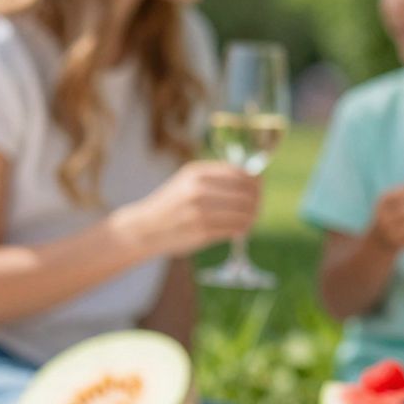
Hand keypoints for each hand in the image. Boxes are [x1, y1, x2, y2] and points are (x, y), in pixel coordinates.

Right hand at [122, 161, 261, 257]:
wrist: (145, 228)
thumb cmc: (173, 204)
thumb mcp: (188, 181)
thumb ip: (217, 177)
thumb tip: (256, 180)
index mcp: (197, 172)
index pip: (241, 174)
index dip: (255, 183)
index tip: (258, 189)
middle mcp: (198, 189)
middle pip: (246, 193)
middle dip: (256, 201)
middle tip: (257, 207)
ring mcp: (200, 211)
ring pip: (244, 212)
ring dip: (252, 217)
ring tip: (249, 220)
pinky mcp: (202, 231)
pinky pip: (235, 229)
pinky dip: (242, 229)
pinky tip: (240, 230)